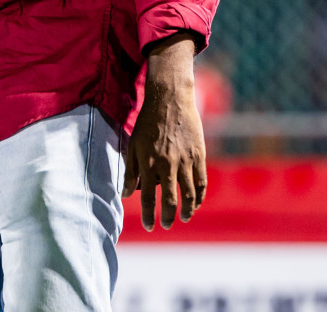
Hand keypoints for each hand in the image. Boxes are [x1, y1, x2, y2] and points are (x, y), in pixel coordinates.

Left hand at [123, 33, 207, 229]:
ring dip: (187, 211)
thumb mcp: (132, 145)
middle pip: (170, 201)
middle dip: (168, 217)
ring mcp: (185, 161)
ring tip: (183, 217)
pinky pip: (201, 182)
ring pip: (189, 195)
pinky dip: (199, 196)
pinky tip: (195, 203)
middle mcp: (167, 165)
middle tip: (167, 224)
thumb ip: (130, 171)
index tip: (150, 226)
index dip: (149, 215)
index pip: (147, 197)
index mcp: (148, 163)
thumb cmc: (147, 123)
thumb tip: (125, 194)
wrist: (169, 101)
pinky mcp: (199, 156)